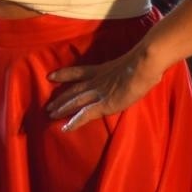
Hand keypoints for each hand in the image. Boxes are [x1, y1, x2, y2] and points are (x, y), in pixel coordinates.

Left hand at [46, 41, 170, 132]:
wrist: (143, 66)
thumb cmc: (142, 63)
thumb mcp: (129, 64)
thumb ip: (125, 70)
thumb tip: (132, 72)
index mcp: (101, 70)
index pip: (78, 72)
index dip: (64, 74)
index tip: (51, 76)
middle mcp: (96, 81)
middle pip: (73, 90)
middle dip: (60, 98)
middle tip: (48, 106)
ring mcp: (98, 92)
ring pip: (75, 101)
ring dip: (63, 108)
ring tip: (50, 115)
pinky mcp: (103, 104)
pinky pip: (85, 114)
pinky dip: (74, 121)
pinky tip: (65, 128)